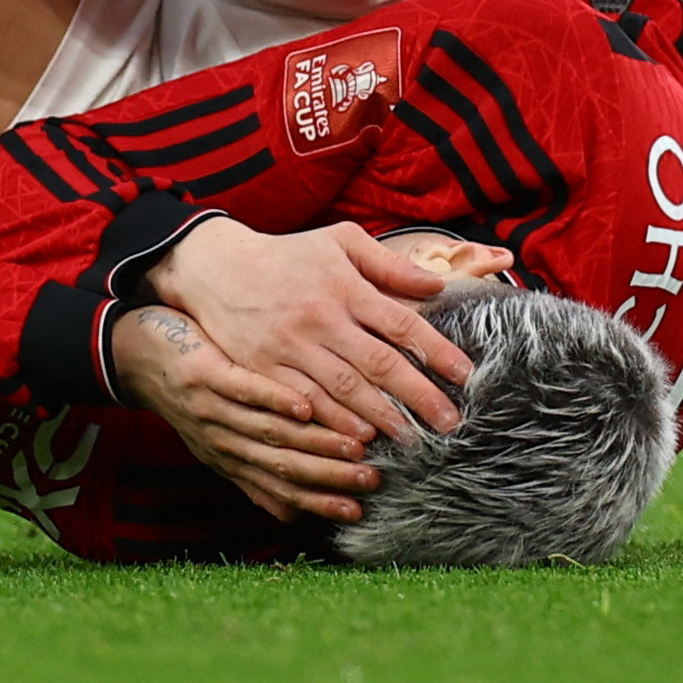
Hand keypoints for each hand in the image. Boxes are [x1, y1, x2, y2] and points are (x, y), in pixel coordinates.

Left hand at [108, 303, 376, 526]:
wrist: (135, 355)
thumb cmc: (190, 396)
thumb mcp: (218, 444)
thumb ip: (255, 478)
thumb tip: (296, 519)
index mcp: (230, 461)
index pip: (280, 490)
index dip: (319, 502)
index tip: (359, 510)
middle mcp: (222, 443)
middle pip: (282, 467)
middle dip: (328, 477)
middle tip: (371, 479)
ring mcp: (213, 410)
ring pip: (270, 433)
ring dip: (314, 442)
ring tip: (355, 444)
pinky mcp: (204, 375)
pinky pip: (243, 391)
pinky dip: (275, 400)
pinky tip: (306, 403)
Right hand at [148, 219, 493, 443]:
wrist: (216, 267)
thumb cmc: (287, 255)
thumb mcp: (338, 240)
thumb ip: (387, 263)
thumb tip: (435, 287)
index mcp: (343, 287)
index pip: (400, 323)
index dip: (436, 351)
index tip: (465, 375)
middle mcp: (320, 318)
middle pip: (378, 363)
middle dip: (417, 396)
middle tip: (449, 424)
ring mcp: (290, 346)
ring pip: (342, 390)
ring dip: (379, 418)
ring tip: (409, 440)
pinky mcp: (264, 369)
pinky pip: (303, 403)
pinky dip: (331, 425)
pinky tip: (355, 442)